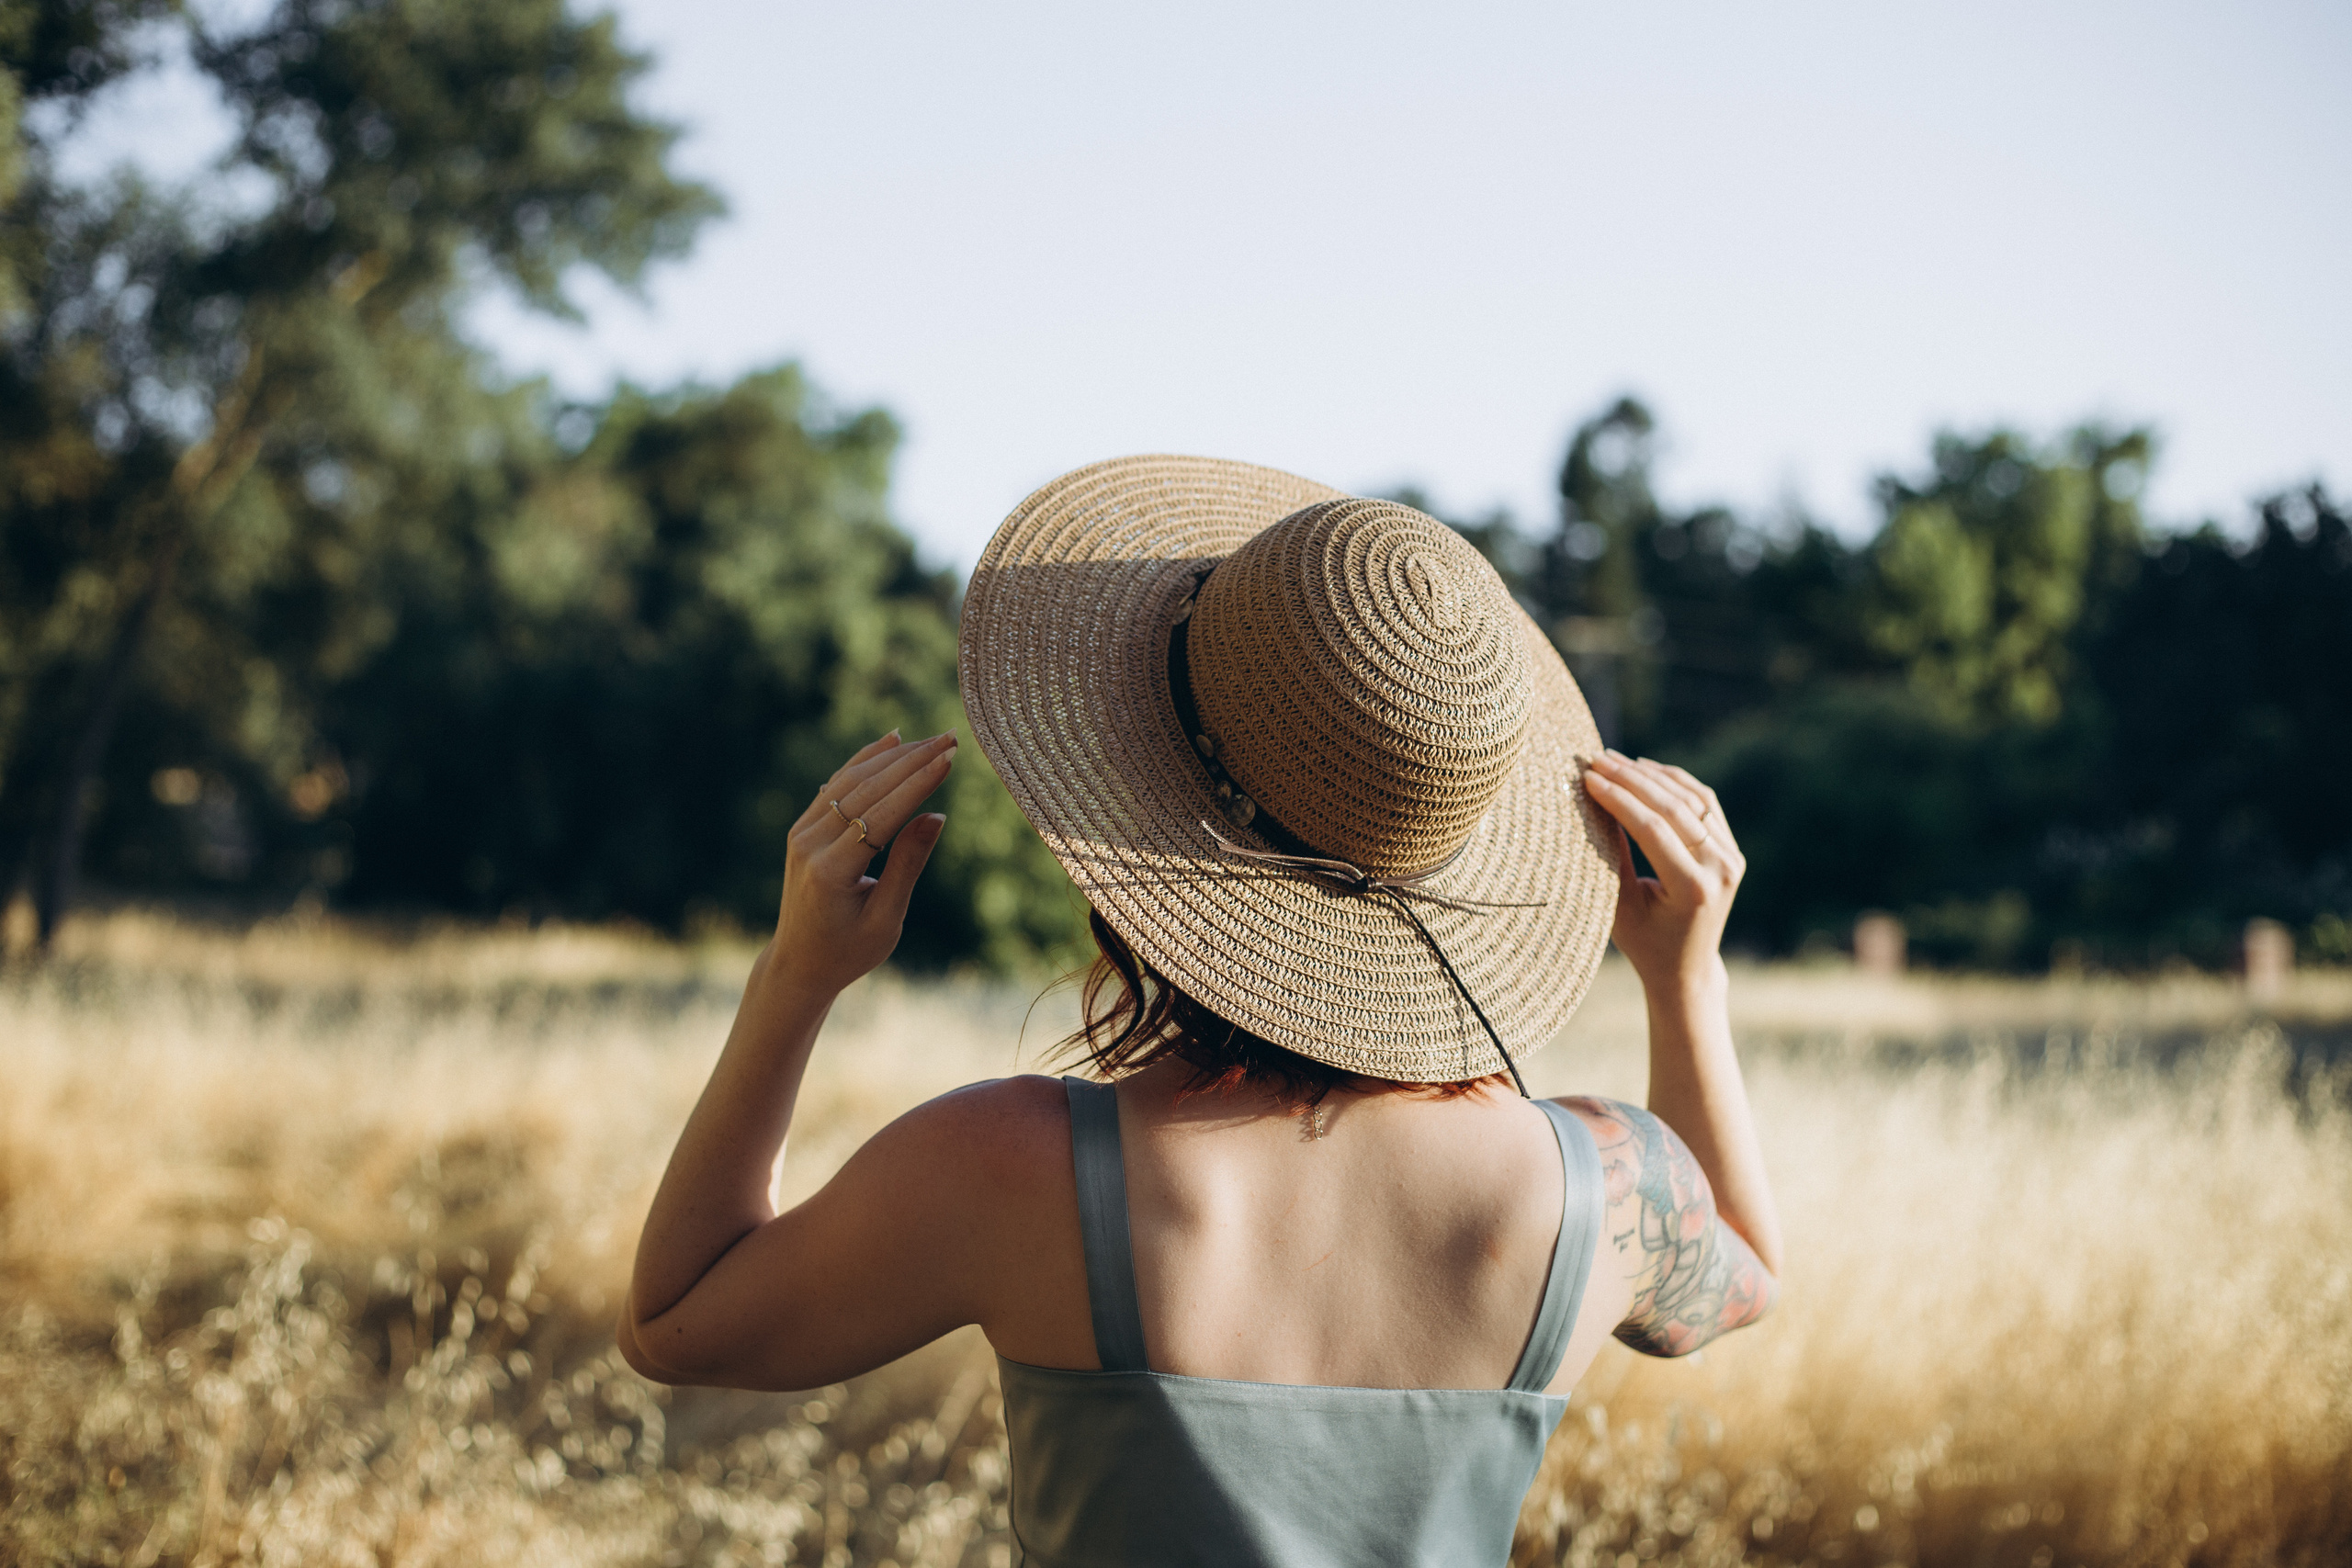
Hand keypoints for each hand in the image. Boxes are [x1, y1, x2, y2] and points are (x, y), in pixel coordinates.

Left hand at [768, 730, 956, 996]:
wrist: (799, 964)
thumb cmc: (849, 951)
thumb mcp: (886, 919)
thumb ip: (908, 865)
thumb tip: (937, 815)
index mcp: (831, 871)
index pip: (882, 815)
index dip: (918, 784)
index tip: (951, 758)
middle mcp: (810, 844)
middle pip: (867, 789)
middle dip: (913, 761)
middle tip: (952, 738)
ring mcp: (801, 833)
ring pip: (852, 780)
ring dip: (894, 756)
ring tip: (934, 738)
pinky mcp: (802, 828)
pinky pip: (838, 785)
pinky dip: (866, 760)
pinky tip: (892, 740)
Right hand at [1583, 750, 1744, 995]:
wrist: (1687, 968)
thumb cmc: (1644, 943)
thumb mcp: (1619, 907)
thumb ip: (1613, 857)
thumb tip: (1594, 803)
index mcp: (1693, 889)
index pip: (1651, 829)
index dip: (1617, 799)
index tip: (1587, 777)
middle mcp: (1720, 869)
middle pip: (1673, 808)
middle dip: (1631, 779)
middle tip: (1597, 758)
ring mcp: (1731, 858)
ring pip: (1691, 799)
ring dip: (1651, 775)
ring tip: (1615, 759)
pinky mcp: (1732, 851)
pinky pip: (1705, 804)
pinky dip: (1676, 782)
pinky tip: (1647, 769)